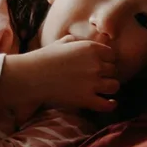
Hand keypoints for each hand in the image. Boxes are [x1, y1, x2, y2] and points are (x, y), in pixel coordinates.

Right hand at [3, 36, 117, 112]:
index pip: (112, 55)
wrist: (32, 75)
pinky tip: (110, 103)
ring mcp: (92, 83)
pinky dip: (111, 105)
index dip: (107, 60)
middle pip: (113, 70)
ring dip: (110, 87)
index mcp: (91, 48)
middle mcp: (95, 65)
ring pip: (114, 86)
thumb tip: (87, 43)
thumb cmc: (44, 58)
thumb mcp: (63, 42)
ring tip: (104, 89)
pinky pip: (107, 104)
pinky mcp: (86, 99)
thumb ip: (78, 41)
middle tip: (99, 77)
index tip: (101, 64)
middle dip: (107, 73)